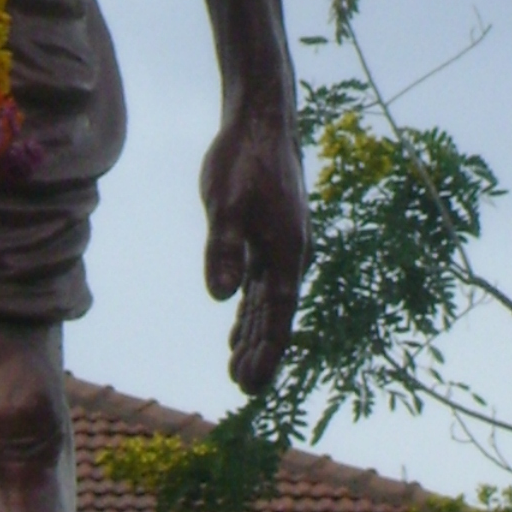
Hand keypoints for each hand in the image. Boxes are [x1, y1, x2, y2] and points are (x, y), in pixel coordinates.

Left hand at [200, 99, 307, 394]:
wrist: (262, 122)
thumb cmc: (243, 161)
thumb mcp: (226, 205)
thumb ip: (223, 250)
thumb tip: (220, 297)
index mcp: (287, 254)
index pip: (278, 316)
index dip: (267, 354)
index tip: (254, 386)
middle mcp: (290, 256)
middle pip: (275, 316)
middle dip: (260, 353)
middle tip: (243, 388)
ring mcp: (281, 247)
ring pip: (267, 303)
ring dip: (253, 334)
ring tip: (238, 368)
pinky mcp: (268, 236)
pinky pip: (261, 284)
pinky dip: (250, 308)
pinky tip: (236, 326)